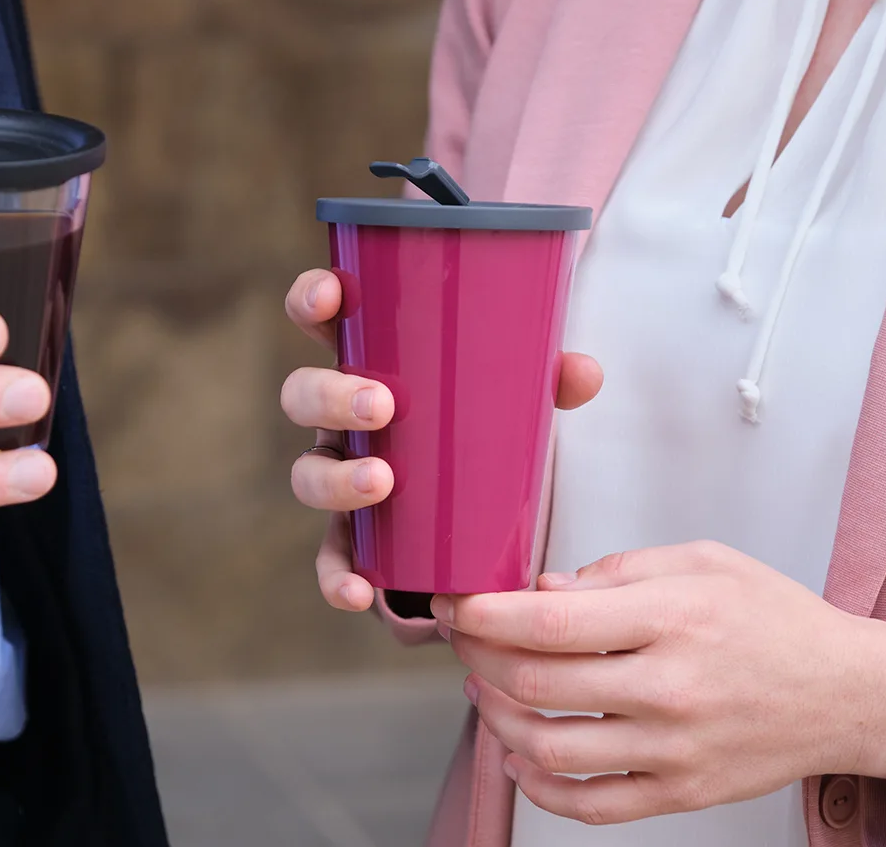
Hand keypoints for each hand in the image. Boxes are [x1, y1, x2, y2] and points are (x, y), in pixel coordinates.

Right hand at [282, 268, 602, 612]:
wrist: (489, 511)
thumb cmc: (487, 427)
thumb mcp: (517, 398)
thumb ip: (547, 381)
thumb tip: (584, 372)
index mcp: (371, 362)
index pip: (320, 320)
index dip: (310, 300)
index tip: (332, 294)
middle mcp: (343, 417)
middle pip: (301, 395)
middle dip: (329, 396)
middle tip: (382, 405)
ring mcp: (342, 475)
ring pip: (306, 473)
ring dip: (335, 479)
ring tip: (382, 482)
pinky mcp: (355, 537)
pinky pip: (330, 557)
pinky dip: (335, 576)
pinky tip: (359, 590)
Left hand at [433, 541, 885, 825]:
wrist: (845, 691)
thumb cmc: (773, 617)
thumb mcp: (702, 560)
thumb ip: (617, 570)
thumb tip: (546, 589)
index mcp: (672, 619)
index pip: (553, 622)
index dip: (488, 614)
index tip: (457, 603)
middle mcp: (669, 689)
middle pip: (539, 683)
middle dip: (479, 654)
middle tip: (462, 635)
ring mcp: (673, 751)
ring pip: (551, 748)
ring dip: (496, 717)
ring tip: (483, 685)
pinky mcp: (680, 793)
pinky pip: (592, 806)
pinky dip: (540, 787)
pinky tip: (520, 757)